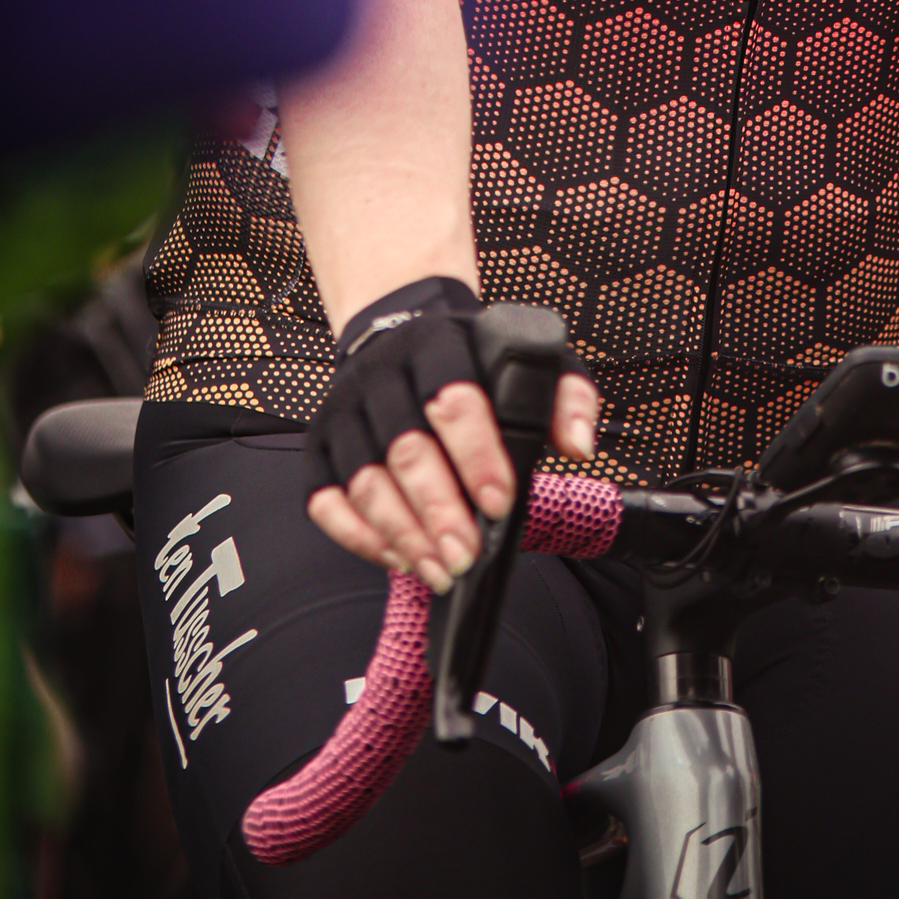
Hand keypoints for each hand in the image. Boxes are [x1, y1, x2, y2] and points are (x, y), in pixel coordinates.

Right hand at [308, 365, 600, 588]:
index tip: (499, 503)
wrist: (403, 329)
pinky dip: (359, 537)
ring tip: (440, 570)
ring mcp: (345, 411)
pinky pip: (326, 500)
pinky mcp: (321, 445)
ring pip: (364, 480)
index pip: (454, 399)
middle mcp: (381, 375)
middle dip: (437, 511)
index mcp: (437, 345)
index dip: (476, 455)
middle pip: (405, 448)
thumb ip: (566, 398)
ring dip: (402, 534)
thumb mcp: (532, 358)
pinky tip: (399, 557)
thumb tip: (577, 446)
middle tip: (466, 556)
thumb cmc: (474, 358)